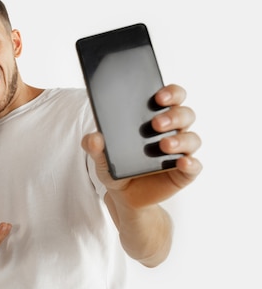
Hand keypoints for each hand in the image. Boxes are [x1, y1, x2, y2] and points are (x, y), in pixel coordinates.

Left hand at [82, 84, 202, 207]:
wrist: (124, 195)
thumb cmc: (116, 167)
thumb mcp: (101, 157)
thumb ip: (95, 146)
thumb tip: (94, 138)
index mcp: (155, 117)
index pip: (172, 96)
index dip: (170, 92)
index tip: (158, 96)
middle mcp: (173, 131)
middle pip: (185, 114)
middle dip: (173, 116)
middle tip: (156, 123)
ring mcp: (181, 151)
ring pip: (192, 139)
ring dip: (180, 140)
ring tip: (164, 145)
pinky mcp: (184, 172)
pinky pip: (194, 165)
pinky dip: (191, 163)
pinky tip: (182, 162)